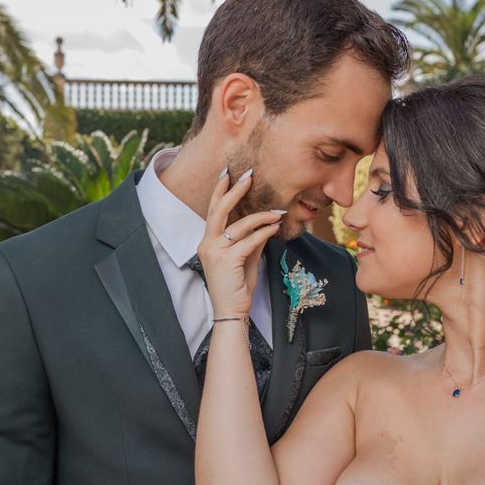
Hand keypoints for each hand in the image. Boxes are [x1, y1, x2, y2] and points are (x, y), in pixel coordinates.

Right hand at [197, 168, 283, 318]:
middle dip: (234, 190)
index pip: (213, 212)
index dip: (220, 191)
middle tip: (248, 175)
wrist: (232, 311)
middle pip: (218, 210)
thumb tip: (265, 224)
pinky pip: (249, 240)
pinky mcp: (227, 260)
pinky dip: (264, 232)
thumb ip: (251, 240)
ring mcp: (215, 252)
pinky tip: (275, 227)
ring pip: (240, 225)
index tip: (228, 174)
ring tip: (277, 212)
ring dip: (262, 216)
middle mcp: (207, 244)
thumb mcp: (245, 259)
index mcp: (208, 242)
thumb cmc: (237, 287)